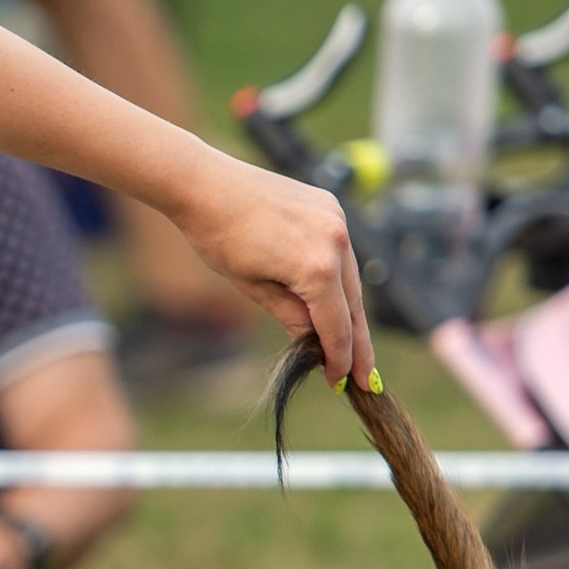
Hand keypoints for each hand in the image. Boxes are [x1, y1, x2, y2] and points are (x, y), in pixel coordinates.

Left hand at [171, 153, 372, 390]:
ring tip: (349, 346)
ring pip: (351, 279)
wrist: (206, 185)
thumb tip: (316, 343)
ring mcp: (337, 220)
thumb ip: (292, 317)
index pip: (336, 325)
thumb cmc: (219, 238)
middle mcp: (336, 241)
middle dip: (356, 343)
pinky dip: (339, 279)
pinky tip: (333, 302)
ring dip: (349, 312)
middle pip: (353, 305)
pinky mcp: (332, 207)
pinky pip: (342, 253)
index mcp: (316, 267)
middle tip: (362, 376)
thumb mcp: (254, 288)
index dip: (339, 358)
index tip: (339, 382)